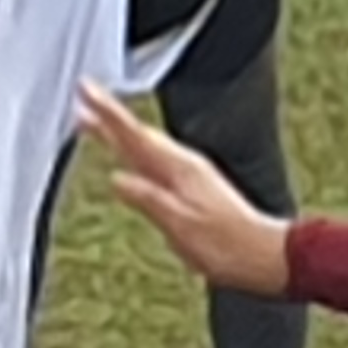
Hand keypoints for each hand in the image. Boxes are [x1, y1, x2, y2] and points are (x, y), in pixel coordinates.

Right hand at [83, 84, 295, 297]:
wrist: (265, 256)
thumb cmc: (228, 246)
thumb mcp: (180, 225)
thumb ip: (149, 199)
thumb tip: (117, 179)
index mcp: (179, 170)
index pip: (134, 135)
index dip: (107, 113)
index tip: (86, 91)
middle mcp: (185, 167)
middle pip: (138, 135)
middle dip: (108, 117)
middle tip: (82, 99)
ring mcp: (191, 175)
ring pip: (146, 146)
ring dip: (121, 133)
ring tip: (96, 123)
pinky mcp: (195, 188)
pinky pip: (156, 161)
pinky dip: (138, 152)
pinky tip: (133, 157)